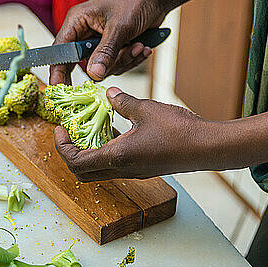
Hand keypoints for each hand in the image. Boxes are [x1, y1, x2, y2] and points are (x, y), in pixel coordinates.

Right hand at [49, 0, 165, 84]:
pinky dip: (131, 59)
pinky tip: (142, 47)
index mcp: (77, 22)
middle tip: (115, 63)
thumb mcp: (119, 28)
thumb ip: (105, 52)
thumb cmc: (136, 1)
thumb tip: (93, 75)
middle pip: (82, 63)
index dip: (58, 71)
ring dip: (123, 60)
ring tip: (138, 46)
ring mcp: (100, 43)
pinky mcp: (114, 49)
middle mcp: (85, 34)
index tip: (59, 89)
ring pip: (103, 68)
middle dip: (104, 65)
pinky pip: (116, 65)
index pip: (61, 51)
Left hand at [54, 87, 209, 181]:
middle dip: (71, 153)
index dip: (62, 147)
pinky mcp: (145, 168)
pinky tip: (116, 129)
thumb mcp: (144, 109)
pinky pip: (117, 164)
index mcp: (117, 157)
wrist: (207, 147)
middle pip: (84, 172)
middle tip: (69, 133)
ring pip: (101, 169)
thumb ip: (122, 102)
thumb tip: (108, 94)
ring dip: (90, 151)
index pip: (76, 162)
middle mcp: (123, 170)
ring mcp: (135, 172)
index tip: (60, 130)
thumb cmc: (177, 130)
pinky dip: (107, 150)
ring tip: (91, 127)